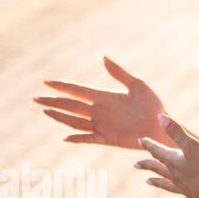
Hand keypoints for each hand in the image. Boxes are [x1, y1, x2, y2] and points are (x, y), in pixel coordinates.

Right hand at [34, 56, 166, 147]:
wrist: (163, 127)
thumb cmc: (154, 106)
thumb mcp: (137, 85)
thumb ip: (119, 73)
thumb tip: (103, 58)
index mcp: (105, 96)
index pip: (77, 90)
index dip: (62, 86)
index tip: (47, 81)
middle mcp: (100, 111)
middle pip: (70, 106)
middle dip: (53, 101)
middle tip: (35, 98)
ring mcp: (102, 126)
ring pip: (75, 121)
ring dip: (60, 117)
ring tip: (45, 111)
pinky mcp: (109, 139)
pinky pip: (89, 138)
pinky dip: (77, 138)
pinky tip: (65, 137)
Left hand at [135, 114, 198, 197]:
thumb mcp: (192, 145)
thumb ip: (176, 132)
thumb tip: (160, 117)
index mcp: (173, 161)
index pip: (157, 151)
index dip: (149, 145)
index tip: (140, 140)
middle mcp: (174, 175)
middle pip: (157, 168)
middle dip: (147, 165)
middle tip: (136, 165)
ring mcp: (183, 188)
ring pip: (166, 184)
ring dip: (156, 182)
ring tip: (147, 181)